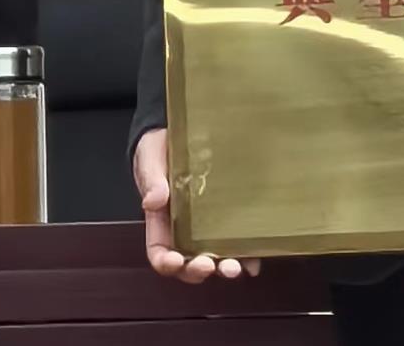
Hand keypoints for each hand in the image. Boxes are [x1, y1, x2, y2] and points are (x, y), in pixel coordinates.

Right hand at [135, 128, 259, 284]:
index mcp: (161, 223)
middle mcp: (184, 232)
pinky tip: (253, 262)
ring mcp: (208, 227)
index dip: (166, 262)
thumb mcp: (150, 162)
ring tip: (233, 268)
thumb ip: (151, 181)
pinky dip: (245, 255)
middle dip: (198, 270)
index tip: (175, 262)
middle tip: (208, 266)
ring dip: (223, 268)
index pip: (160, 252)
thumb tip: (154, 200)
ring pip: (215, 258)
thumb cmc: (159, 151)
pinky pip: (237, 241)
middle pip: (188, 263)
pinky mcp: (228, 217)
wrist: (180, 134)